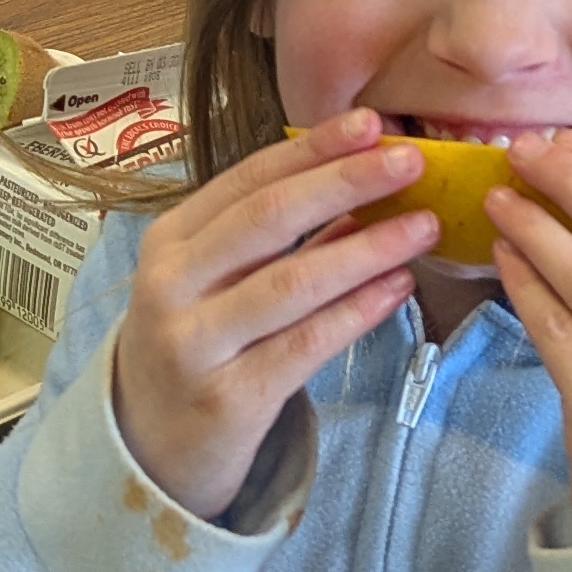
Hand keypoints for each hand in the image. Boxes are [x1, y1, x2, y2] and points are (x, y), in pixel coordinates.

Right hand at [110, 114, 431, 518]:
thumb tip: (364, 181)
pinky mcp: (229, 399)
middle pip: (267, 220)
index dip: (312, 148)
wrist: (147, 448)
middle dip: (345, 183)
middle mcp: (171, 286)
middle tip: (411, 161)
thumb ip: (279, 237)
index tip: (371, 124)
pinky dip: (357, 312)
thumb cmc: (196, 344)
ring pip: (291, 283)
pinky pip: (305, 345)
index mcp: (169, 241)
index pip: (247, 178)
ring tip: (425, 226)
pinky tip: (399, 288)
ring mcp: (195, 345)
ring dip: (365, 249)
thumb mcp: (216, 280)